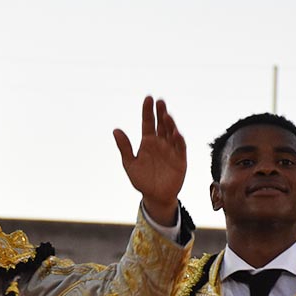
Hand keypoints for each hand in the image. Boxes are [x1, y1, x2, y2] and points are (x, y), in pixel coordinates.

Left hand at [113, 96, 186, 225]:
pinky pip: (180, 147)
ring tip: (166, 115)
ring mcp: (171, 150)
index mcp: (147, 142)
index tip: (148, 98)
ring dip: (170, 124)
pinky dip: (178, 140)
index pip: (148, 122)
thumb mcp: (130, 164)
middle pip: (161, 124)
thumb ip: (124, 147)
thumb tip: (115, 130)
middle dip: (161, 113)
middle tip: (159, 101)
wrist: (155, 197)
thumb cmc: (142, 180)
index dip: (148, 111)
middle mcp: (160, 143)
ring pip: (171, 133)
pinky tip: (175, 133)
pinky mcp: (180, 159)